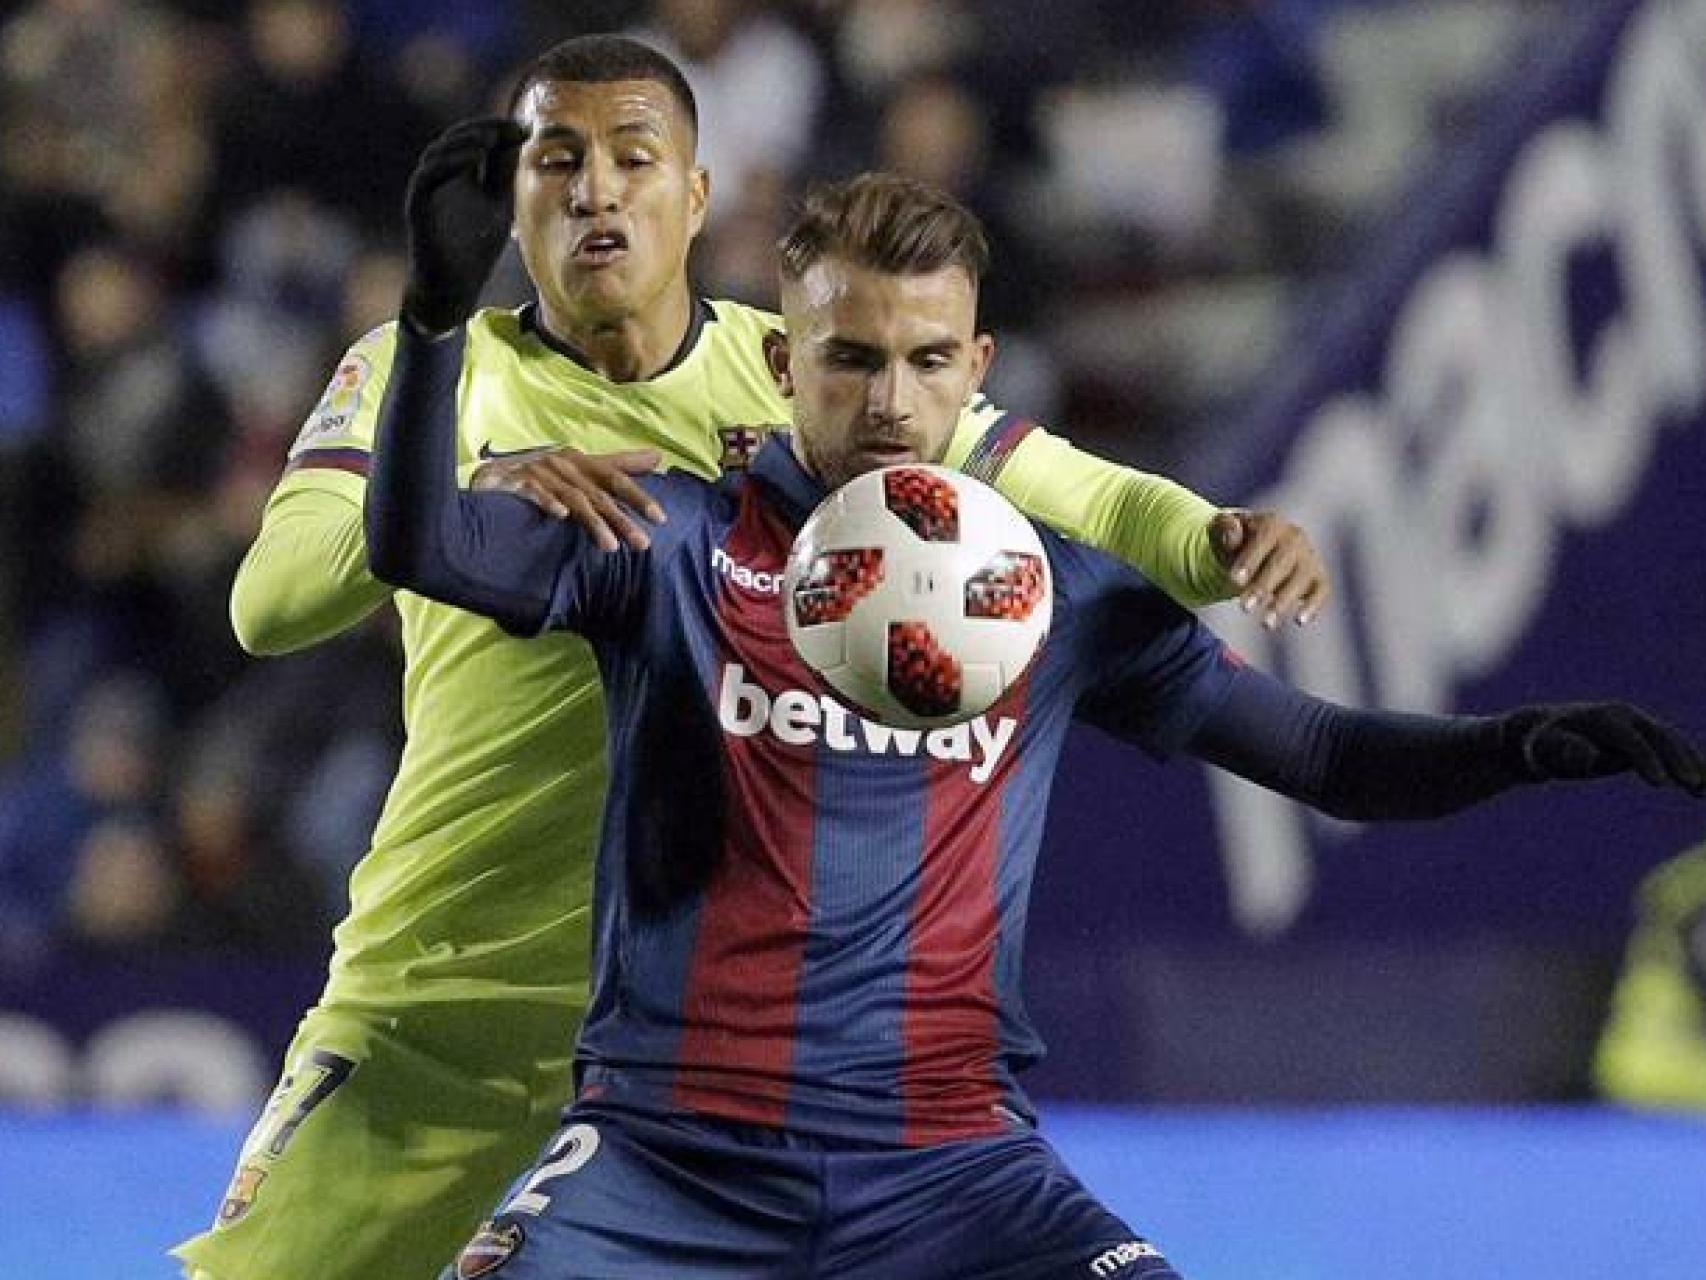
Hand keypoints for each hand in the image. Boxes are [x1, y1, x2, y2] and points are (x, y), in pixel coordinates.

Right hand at [402, 117, 525, 336]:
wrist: (455, 285)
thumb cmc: (476, 248)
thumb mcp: (499, 204)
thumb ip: (504, 174)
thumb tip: (521, 138)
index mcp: (461, 175)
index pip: (476, 141)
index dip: (497, 130)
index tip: (524, 128)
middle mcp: (441, 176)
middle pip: (457, 139)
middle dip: (483, 129)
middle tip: (509, 126)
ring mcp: (427, 188)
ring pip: (439, 152)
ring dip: (465, 140)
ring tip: (492, 137)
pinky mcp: (417, 203)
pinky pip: (428, 175)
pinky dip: (449, 162)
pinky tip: (474, 156)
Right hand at [472, 446, 665, 550]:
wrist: (490, 476)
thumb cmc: (543, 473)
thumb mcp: (582, 467)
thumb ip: (618, 465)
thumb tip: (657, 456)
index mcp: (581, 462)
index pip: (616, 478)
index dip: (639, 497)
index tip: (661, 519)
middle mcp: (563, 464)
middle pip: (599, 494)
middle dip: (622, 519)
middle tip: (643, 544)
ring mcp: (540, 472)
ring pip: (572, 498)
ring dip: (592, 522)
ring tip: (610, 546)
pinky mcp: (516, 482)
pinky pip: (534, 492)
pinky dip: (548, 502)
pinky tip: (560, 517)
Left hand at [1208, 508, 1329, 628]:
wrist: (1257, 547)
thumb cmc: (1236, 541)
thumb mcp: (1223, 531)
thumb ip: (1225, 529)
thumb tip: (1232, 533)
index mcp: (1271, 524)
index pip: (1263, 540)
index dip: (1250, 560)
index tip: (1234, 581)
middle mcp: (1295, 538)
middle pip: (1282, 562)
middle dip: (1263, 586)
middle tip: (1244, 608)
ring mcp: (1308, 557)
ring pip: (1301, 578)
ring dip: (1284, 601)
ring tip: (1266, 624)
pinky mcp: (1318, 577)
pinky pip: (1321, 591)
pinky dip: (1313, 605)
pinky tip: (1299, 621)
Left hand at [1505, 702, 1705, 794]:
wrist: (1542, 733)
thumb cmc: (1539, 743)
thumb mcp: (1543, 748)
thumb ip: (1563, 751)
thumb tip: (1588, 758)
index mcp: (1602, 717)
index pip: (1629, 739)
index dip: (1644, 759)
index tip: (1659, 784)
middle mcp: (1625, 716)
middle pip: (1658, 737)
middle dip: (1677, 760)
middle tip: (1694, 786)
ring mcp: (1636, 725)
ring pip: (1671, 742)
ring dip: (1691, 763)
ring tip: (1702, 790)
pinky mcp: (1643, 738)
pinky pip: (1672, 749)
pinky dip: (1689, 763)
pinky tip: (1702, 787)